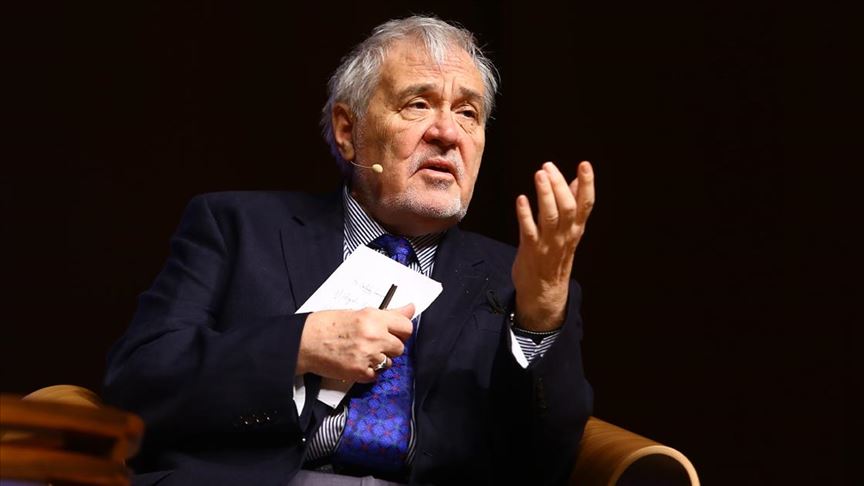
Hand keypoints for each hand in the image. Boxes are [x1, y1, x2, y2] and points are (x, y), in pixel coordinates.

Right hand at [296, 304, 414, 382]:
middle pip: (400, 347)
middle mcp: (374, 337)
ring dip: (380, 359)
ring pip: (389, 362)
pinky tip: (357, 361)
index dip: (401, 331)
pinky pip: (377, 375)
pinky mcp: (361, 373)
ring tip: (362, 352)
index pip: (406, 327)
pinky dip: (369, 370)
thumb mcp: (359, 312)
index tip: (395, 332)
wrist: (305, 343)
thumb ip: (388, 314)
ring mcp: (368, 357)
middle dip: (390, 346)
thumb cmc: (327, 324)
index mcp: (373, 318)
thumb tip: (411, 308)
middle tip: (375, 342)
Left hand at [512, 161, 594, 330]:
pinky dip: (525, 214)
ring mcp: (548, 243)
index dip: (587, 184)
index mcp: (576, 229)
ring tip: (539, 175)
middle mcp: (565, 235)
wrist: (544, 292)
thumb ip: (573, 206)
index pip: (587, 204)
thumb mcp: (569, 232)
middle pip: (568, 207)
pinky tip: (521, 199)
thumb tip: (578, 181)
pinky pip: (528, 230)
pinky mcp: (530, 249)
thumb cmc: (555, 256)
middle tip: (548, 166)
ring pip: (550, 217)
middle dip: (559, 185)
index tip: (585, 164)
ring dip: (545, 195)